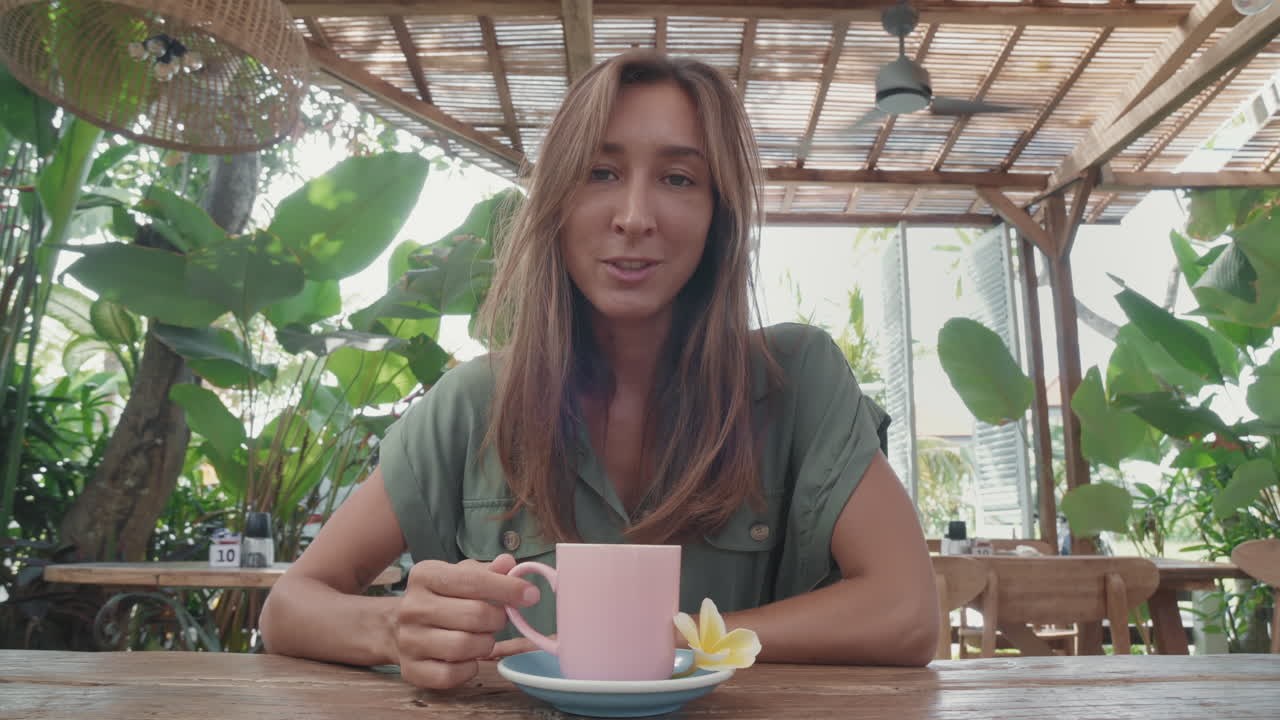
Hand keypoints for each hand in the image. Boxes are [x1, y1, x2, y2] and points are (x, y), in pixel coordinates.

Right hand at [393, 553, 539, 689]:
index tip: (532, 595)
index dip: (508, 588)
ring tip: (483, 638)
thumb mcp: (460, 576)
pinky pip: (450, 675)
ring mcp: (408, 640)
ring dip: (485, 644)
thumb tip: (508, 564)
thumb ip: (487, 571)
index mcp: (425, 575)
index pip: (473, 580)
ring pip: (464, 646)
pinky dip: (468, 669)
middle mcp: (412, 606)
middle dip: (497, 619)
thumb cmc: (441, 598)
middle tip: (499, 620)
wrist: (397, 628)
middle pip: (474, 615)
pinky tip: (468, 659)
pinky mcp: (410, 670)